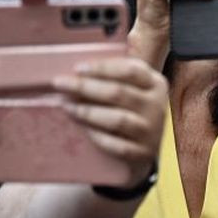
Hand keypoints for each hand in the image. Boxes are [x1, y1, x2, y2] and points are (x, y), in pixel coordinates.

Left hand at [51, 58, 168, 187]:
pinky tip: (84, 130)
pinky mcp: (142, 153)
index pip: (130, 70)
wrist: (152, 149)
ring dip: (87, 111)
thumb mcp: (138, 89)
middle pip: (118, 92)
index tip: (78, 68)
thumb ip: (119, 74)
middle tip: (60, 84)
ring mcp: (151, 131)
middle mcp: (156, 106)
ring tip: (66, 105)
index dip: (102, 68)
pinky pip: (116, 145)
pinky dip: (98, 137)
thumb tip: (82, 64)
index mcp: (155, 84)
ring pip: (116, 119)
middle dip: (84, 87)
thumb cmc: (136, 112)